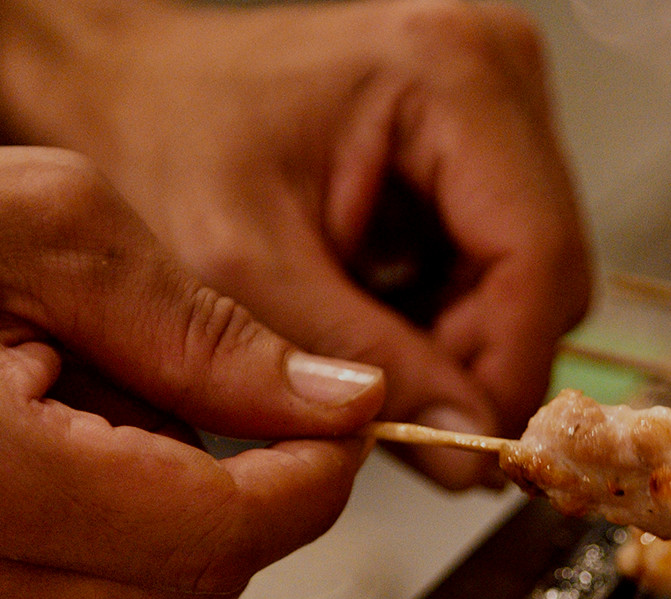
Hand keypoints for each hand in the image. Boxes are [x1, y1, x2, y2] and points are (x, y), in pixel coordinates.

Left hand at [0, 0, 593, 486]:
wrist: (121, 86)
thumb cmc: (162, 137)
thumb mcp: (251, 267)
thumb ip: (368, 361)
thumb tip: (468, 454)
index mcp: (451, 75)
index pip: (538, 259)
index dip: (505, 371)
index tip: (458, 449)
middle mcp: (499, 71)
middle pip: (550, 274)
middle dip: (478, 360)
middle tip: (391, 408)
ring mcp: (501, 103)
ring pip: (535, 281)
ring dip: (462, 341)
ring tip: (363, 352)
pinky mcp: (487, 140)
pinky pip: (506, 266)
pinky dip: (448, 312)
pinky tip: (375, 313)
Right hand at [0, 143, 384, 598]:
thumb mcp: (32, 224)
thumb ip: (204, 328)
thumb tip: (344, 406)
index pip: (229, 528)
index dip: (312, 475)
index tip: (331, 418)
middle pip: (195, 584)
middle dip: (225, 490)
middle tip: (152, 388)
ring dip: (144, 530)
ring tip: (51, 430)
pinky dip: (76, 575)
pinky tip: (4, 495)